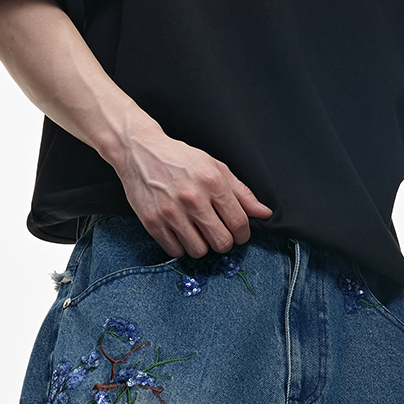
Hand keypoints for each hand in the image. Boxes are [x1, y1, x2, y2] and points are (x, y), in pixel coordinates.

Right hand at [111, 124, 271, 258]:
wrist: (139, 151)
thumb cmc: (179, 159)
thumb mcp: (215, 167)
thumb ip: (241, 192)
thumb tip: (264, 213)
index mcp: (212, 182)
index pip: (239, 223)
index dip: (243, 235)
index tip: (238, 234)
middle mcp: (193, 198)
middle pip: (221, 242)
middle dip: (224, 242)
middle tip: (218, 233)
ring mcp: (171, 212)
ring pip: (199, 251)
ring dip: (202, 246)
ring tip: (197, 232)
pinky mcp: (153, 223)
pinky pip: (175, 251)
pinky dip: (180, 246)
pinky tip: (180, 233)